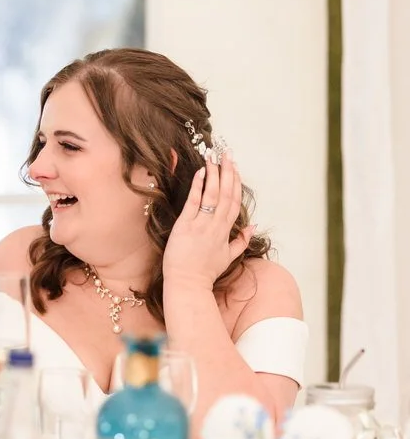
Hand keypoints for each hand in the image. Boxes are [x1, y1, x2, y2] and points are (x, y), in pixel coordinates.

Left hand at [162, 151, 254, 288]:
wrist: (188, 285)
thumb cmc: (205, 272)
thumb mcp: (228, 257)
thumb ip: (241, 241)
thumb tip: (252, 226)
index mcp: (226, 232)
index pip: (234, 202)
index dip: (236, 183)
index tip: (236, 167)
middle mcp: (216, 226)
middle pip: (226, 194)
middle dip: (228, 172)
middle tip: (228, 153)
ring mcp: (201, 225)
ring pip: (212, 195)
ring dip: (214, 174)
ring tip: (214, 157)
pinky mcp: (185, 226)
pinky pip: (194, 203)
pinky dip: (198, 187)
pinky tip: (201, 172)